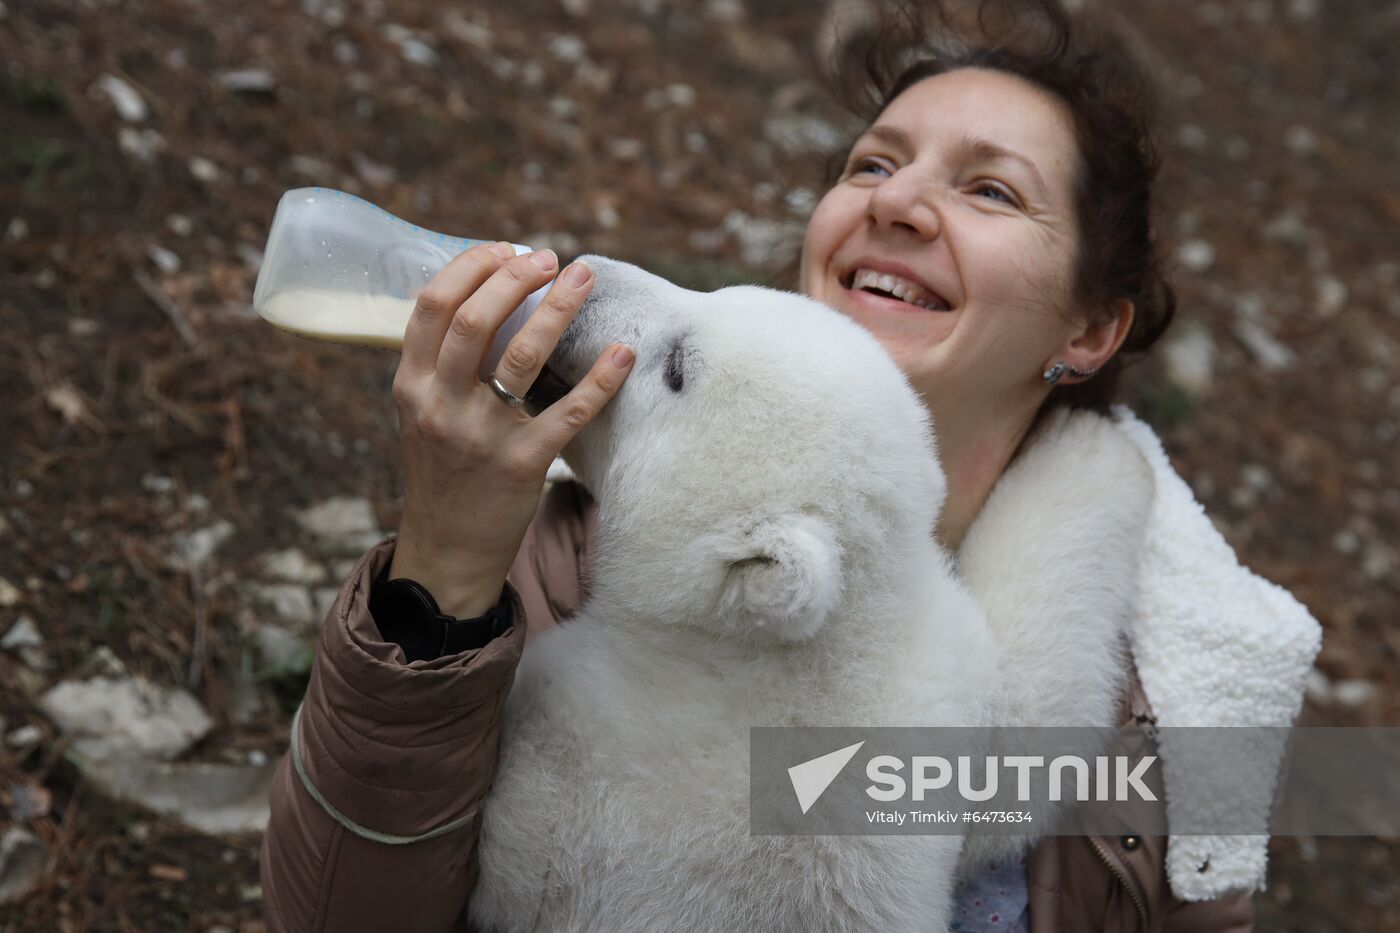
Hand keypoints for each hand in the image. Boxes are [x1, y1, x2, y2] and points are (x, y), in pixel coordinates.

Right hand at [387, 242, 634, 616]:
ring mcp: (480, 435)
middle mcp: (439, 404)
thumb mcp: (422, 411)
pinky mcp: (521, 464)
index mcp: (410, 384)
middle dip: (516, 278)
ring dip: (557, 310)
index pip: (432, 305)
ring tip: (583, 279)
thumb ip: (443, 361)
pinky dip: (600, 378)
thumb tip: (490, 293)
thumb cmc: (444, 467)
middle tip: (551, 258)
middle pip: (475, 320)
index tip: (506, 248)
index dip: (470, 267)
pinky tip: (623, 352)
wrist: (448, 547)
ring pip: (521, 357)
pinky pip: (568, 412)